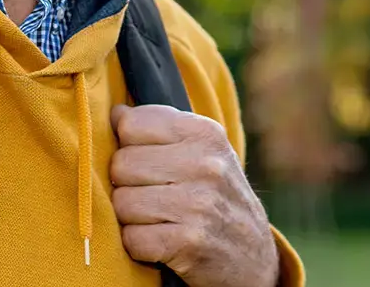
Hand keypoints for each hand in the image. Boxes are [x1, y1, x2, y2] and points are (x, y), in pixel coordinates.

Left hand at [110, 104, 279, 286]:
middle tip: (155, 196)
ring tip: (159, 219)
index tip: (148, 162)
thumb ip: (162, 129)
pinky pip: (132, 238)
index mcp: (205, 133)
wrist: (253, 257)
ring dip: (132, 218)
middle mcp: (206, 164)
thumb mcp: (204, 152)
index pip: (131, 124)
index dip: (129, 147)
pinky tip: (161, 241)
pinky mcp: (190, 242)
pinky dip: (139, 245)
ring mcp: (200, 203)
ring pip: (122, 202)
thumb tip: (116, 113)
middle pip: (121, 164)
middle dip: (127, 185)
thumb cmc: (217, 197)